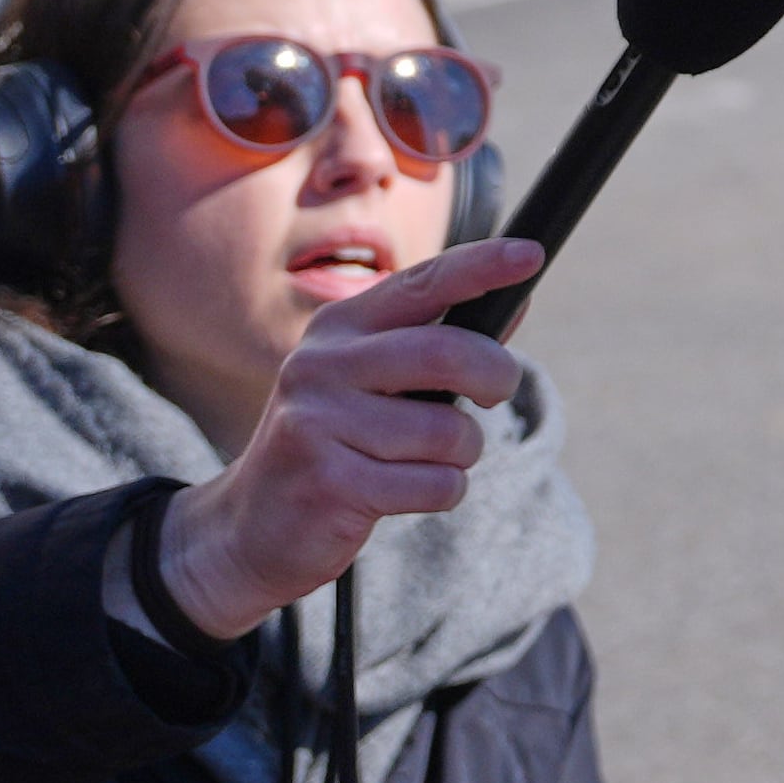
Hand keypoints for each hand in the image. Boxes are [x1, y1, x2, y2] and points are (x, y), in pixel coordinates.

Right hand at [158, 239, 536, 639]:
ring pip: (448, 431)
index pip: (422, 282)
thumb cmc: (335, 442)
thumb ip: (440, 341)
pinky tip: (402, 494)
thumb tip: (518, 300)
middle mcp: (320, 365)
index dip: (482, 266)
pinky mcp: (328, 483)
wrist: (251, 528)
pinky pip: (434, 484)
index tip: (532, 254)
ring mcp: (318, 423)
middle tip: (497, 393)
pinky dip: (442, 492)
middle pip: (447, 353)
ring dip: (462, 453)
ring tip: (424, 462)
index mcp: (338, 328)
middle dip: (496, 376)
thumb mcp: (372, 381)